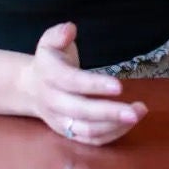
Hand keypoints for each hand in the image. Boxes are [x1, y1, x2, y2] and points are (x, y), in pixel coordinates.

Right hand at [17, 22, 147, 145]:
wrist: (29, 87)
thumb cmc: (49, 61)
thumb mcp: (49, 41)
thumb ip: (59, 33)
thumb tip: (69, 29)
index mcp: (49, 76)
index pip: (72, 82)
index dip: (95, 85)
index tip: (119, 86)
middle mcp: (53, 102)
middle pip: (81, 112)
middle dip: (110, 113)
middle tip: (136, 110)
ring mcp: (61, 120)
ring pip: (87, 130)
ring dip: (115, 125)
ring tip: (139, 113)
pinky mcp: (69, 132)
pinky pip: (90, 140)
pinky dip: (111, 134)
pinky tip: (130, 123)